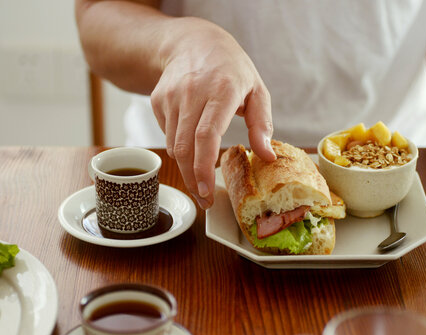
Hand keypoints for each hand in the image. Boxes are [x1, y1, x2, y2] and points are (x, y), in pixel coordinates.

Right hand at [151, 18, 275, 208]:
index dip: (204, 166)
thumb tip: (266, 157)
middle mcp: (192, 93)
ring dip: (186, 170)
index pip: (206, 135)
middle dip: (193, 179)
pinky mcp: (158, 101)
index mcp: (221, 91)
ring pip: (173, 145)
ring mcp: (171, 97)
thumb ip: (261, 124)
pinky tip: (192, 151)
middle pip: (185, 147)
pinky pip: (167, 135)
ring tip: (200, 185)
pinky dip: (179, 150)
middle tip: (204, 200)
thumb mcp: (257, 90)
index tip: (207, 190)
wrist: (193, 42)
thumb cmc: (231, 69)